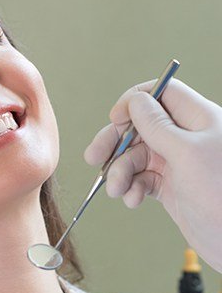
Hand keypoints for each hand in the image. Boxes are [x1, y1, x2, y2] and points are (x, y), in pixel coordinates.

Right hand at [84, 78, 221, 271]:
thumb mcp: (187, 153)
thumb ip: (157, 125)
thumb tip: (135, 101)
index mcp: (198, 119)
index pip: (160, 93)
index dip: (134, 102)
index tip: (114, 118)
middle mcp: (186, 137)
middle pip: (139, 127)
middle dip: (114, 143)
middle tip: (94, 157)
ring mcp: (177, 162)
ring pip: (135, 156)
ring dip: (120, 172)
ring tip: (117, 190)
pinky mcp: (170, 186)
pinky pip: (140, 179)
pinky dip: (131, 188)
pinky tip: (133, 199)